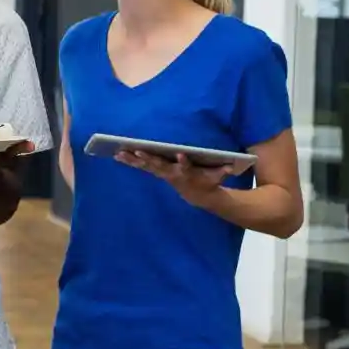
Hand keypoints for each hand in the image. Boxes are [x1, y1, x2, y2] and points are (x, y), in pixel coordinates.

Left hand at [114, 147, 230, 211]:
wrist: (198, 196)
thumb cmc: (208, 182)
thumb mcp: (218, 177)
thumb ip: (223, 171)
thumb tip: (230, 166)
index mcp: (188, 174)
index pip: (186, 167)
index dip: (184, 163)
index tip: (181, 156)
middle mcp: (172, 174)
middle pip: (159, 166)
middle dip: (148, 159)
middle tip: (137, 152)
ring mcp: (163, 173)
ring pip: (146, 166)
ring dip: (132, 160)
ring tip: (120, 153)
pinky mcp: (157, 172)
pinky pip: (142, 166)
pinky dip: (130, 160)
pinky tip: (118, 155)